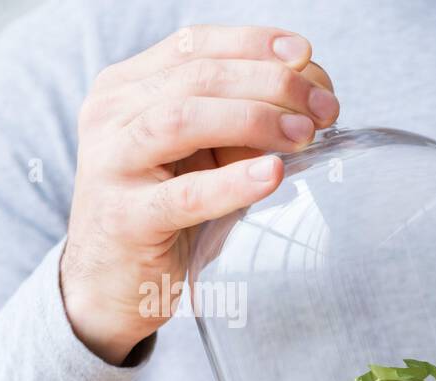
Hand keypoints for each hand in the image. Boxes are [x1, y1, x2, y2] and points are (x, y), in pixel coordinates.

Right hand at [60, 25, 339, 364]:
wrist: (112, 282)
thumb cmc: (170, 212)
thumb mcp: (203, 156)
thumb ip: (241, 122)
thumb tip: (312, 97)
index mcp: (127, 87)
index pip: (193, 45)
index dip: (253, 44)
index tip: (306, 55)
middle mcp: (111, 115)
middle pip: (197, 77)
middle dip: (270, 84)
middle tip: (324, 107)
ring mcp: (112, 164)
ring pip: (182, 119)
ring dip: (253, 120)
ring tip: (304, 135)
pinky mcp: (125, 218)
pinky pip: (183, 195)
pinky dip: (232, 183)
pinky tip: (272, 175)